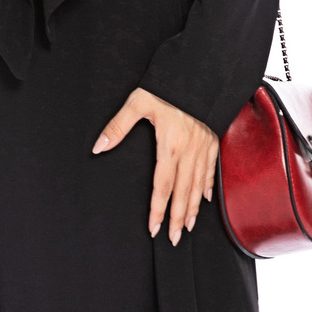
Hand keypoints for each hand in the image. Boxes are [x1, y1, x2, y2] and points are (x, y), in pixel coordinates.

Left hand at [92, 88, 218, 244]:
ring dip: (193, 208)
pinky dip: (207, 187)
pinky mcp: (212, 141)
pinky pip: (211, 170)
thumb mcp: (138, 102)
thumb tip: (98, 147)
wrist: (201, 72)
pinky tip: (204, 200)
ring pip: (198, 185)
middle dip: (178, 218)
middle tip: (174, 239)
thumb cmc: (168, 86)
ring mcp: (203, 147)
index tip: (154, 228)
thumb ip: (117, 126)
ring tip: (188, 227)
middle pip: (182, 192)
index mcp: (170, 145)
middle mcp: (189, 151)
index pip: (162, 186)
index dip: (158, 209)